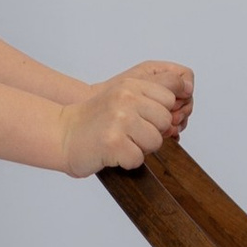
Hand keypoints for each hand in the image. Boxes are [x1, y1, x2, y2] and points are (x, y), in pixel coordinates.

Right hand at [60, 62, 192, 175]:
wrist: (62, 135)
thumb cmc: (95, 119)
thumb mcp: (122, 94)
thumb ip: (151, 93)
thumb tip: (184, 100)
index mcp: (130, 84)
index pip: (171, 93)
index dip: (163, 111)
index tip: (148, 118)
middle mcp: (126, 98)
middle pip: (166, 121)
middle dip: (152, 132)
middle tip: (129, 133)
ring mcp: (120, 120)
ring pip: (155, 142)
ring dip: (140, 148)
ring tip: (120, 142)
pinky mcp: (113, 143)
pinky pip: (138, 159)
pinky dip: (126, 162)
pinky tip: (112, 153)